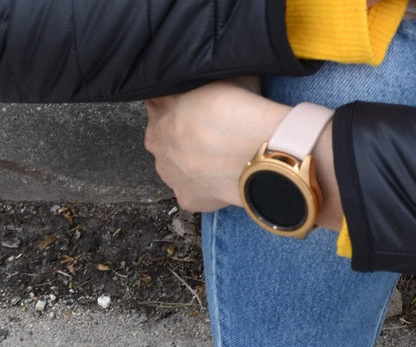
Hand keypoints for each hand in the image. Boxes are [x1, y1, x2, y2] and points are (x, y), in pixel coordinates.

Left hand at [144, 79, 292, 212]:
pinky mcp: (188, 199)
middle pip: (165, 139)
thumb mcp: (216, 78)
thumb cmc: (240, 111)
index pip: (160, 105)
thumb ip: (198, 81)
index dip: (183, 106)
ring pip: (177, 168)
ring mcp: (171, 174)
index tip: (201, 110)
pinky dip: (204, 191)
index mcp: (159, 109)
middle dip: (184, 139)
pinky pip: (192, 195)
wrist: (258, 151)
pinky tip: (222, 183)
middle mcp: (157, 142)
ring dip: (192, 165)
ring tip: (221, 162)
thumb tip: (200, 79)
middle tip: (214, 138)